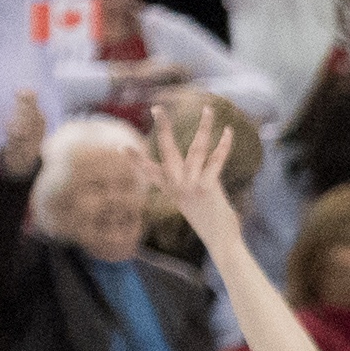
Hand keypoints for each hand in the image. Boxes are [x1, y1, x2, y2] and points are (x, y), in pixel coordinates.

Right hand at [146, 97, 239, 234]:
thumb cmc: (212, 223)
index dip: (135, 160)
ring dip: (204, 126)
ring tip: (208, 108)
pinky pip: (216, 160)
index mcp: (171, 191)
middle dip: (163, 127)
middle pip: (167, 151)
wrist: (220, 242)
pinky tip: (228, 131)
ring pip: (196, 149)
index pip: (149, 172)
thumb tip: (203, 171)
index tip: (120, 148)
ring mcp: (190, 186)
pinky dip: (224, 145)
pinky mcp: (206, 188)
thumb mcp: (196, 203)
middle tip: (157, 108)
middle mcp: (177, 186)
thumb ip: (195, 185)